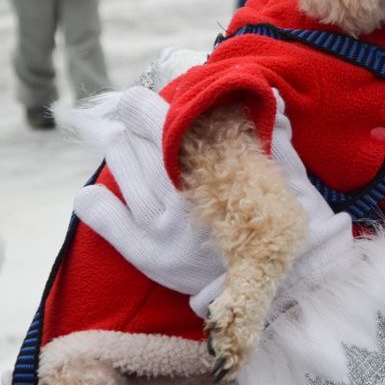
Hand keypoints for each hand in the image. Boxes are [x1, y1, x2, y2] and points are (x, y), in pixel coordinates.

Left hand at [73, 86, 353, 317]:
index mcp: (219, 180)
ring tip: (120, 141)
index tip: (143, 97)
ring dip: (120, 152)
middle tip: (134, 111)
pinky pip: (110, 225)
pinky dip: (96, 206)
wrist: (285, 288)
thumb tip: (271, 99)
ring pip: (127, 177)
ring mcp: (163, 231)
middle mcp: (185, 204)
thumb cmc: (288, 229)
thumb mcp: (292, 183)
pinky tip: (91, 193)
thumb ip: (279, 140)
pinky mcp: (150, 257)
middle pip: (149, 150)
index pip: (176, 132)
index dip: (155, 111)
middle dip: (138, 126)